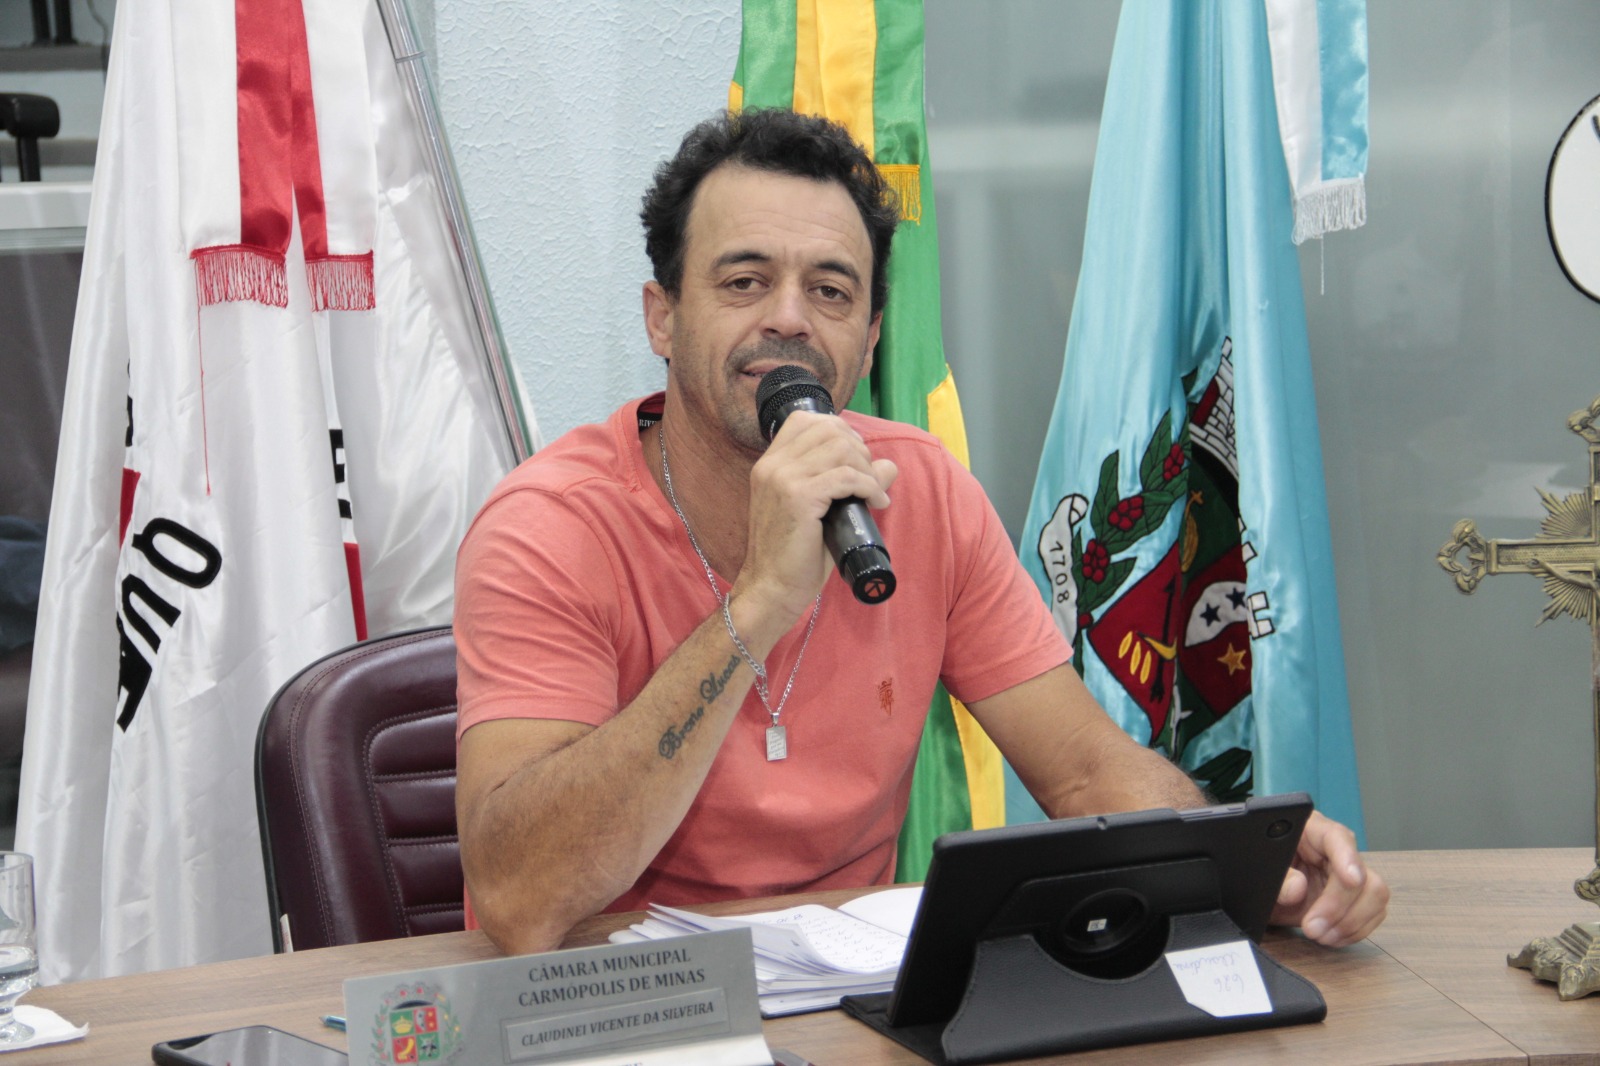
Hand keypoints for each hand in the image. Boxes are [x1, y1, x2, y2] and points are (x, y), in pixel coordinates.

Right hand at [735, 411, 896, 626]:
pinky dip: (868, 486)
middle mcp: (772, 465)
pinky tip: (876, 503)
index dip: (839, 432)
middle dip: (858, 449)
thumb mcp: (819, 509)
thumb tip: (888, 465)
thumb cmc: (794, 554)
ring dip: (866, 468)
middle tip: (868, 479)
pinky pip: (846, 476)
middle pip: (828, 429)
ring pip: (840, 448)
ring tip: (872, 493)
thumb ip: (847, 482)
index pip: (805, 420)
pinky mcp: (798, 497)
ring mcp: (782, 478)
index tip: (855, 459)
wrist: (772, 587)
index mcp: (770, 464)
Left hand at [1269, 810, 1388, 946]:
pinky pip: (1372, 915)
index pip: (1337, 837)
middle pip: (1364, 876)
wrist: (1259, 889)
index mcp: (1311, 832)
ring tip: (1319, 935)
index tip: (1351, 879)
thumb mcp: (1259, 872)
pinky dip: (1353, 931)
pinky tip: (1330, 937)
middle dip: (1340, 908)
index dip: (1347, 857)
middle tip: (1312, 929)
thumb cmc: (1259, 870)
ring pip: (1375, 897)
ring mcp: (1348, 876)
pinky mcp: (1354, 899)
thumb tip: (1298, 888)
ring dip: (1350, 923)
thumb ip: (1277, 879)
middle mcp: (1337, 851)